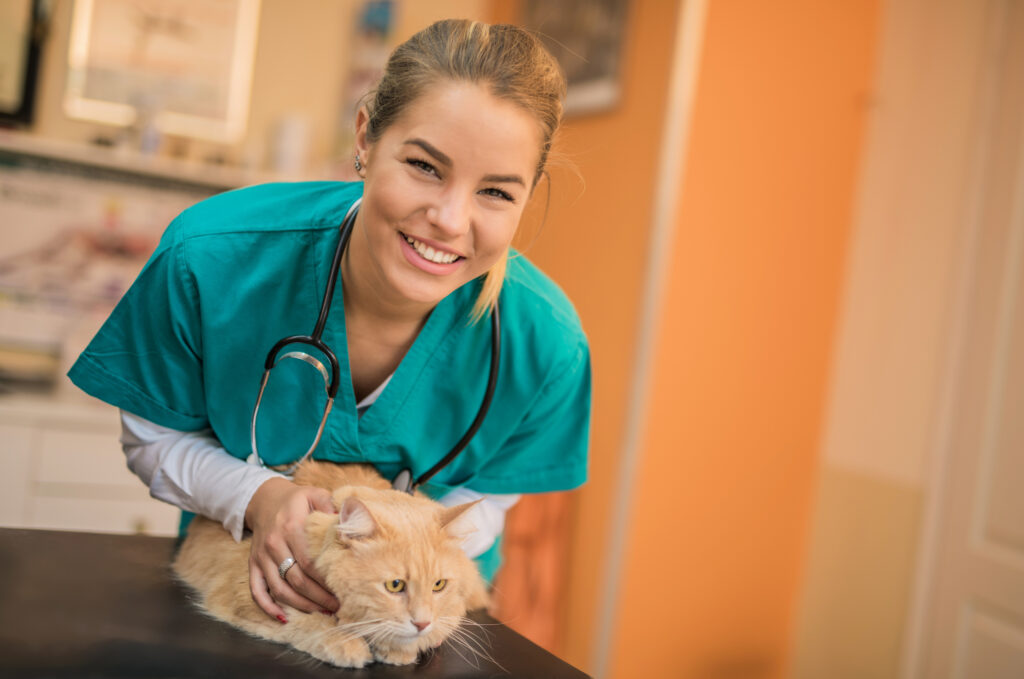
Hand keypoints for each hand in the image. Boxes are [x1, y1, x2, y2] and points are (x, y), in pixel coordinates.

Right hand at [244, 477, 339, 621]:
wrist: (264, 498)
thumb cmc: (297, 500)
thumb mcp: (315, 494)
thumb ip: (332, 507)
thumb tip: (351, 523)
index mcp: (291, 526)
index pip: (311, 561)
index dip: (327, 579)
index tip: (345, 588)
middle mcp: (274, 544)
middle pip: (297, 579)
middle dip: (319, 597)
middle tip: (338, 606)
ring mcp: (261, 556)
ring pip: (280, 589)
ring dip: (300, 605)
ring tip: (321, 612)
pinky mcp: (253, 564)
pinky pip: (256, 590)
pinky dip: (268, 606)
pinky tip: (283, 617)